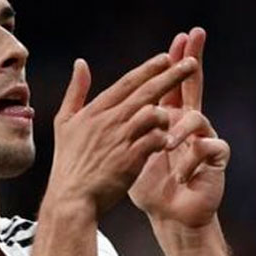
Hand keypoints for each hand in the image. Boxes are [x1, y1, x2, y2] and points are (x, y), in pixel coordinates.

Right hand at [45, 53, 198, 215]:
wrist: (72, 198)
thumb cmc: (69, 162)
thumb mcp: (64, 122)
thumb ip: (75, 91)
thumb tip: (80, 62)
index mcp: (95, 110)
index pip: (127, 82)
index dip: (149, 69)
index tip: (167, 57)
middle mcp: (109, 120)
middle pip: (146, 92)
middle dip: (171, 76)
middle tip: (191, 63)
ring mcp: (121, 139)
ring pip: (154, 114)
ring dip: (167, 114)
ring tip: (172, 120)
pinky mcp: (131, 159)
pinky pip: (156, 139)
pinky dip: (164, 137)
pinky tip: (167, 141)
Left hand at [129, 28, 230, 228]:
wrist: (171, 215)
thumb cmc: (149, 184)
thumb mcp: (128, 152)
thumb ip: (118, 126)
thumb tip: (106, 107)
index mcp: (168, 119)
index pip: (171, 84)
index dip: (175, 61)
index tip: (180, 36)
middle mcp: (189, 123)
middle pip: (193, 86)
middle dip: (193, 62)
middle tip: (196, 38)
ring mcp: (205, 137)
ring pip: (198, 119)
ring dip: (179, 131)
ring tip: (165, 148)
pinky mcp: (217, 159)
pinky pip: (207, 149)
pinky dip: (191, 162)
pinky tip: (181, 176)